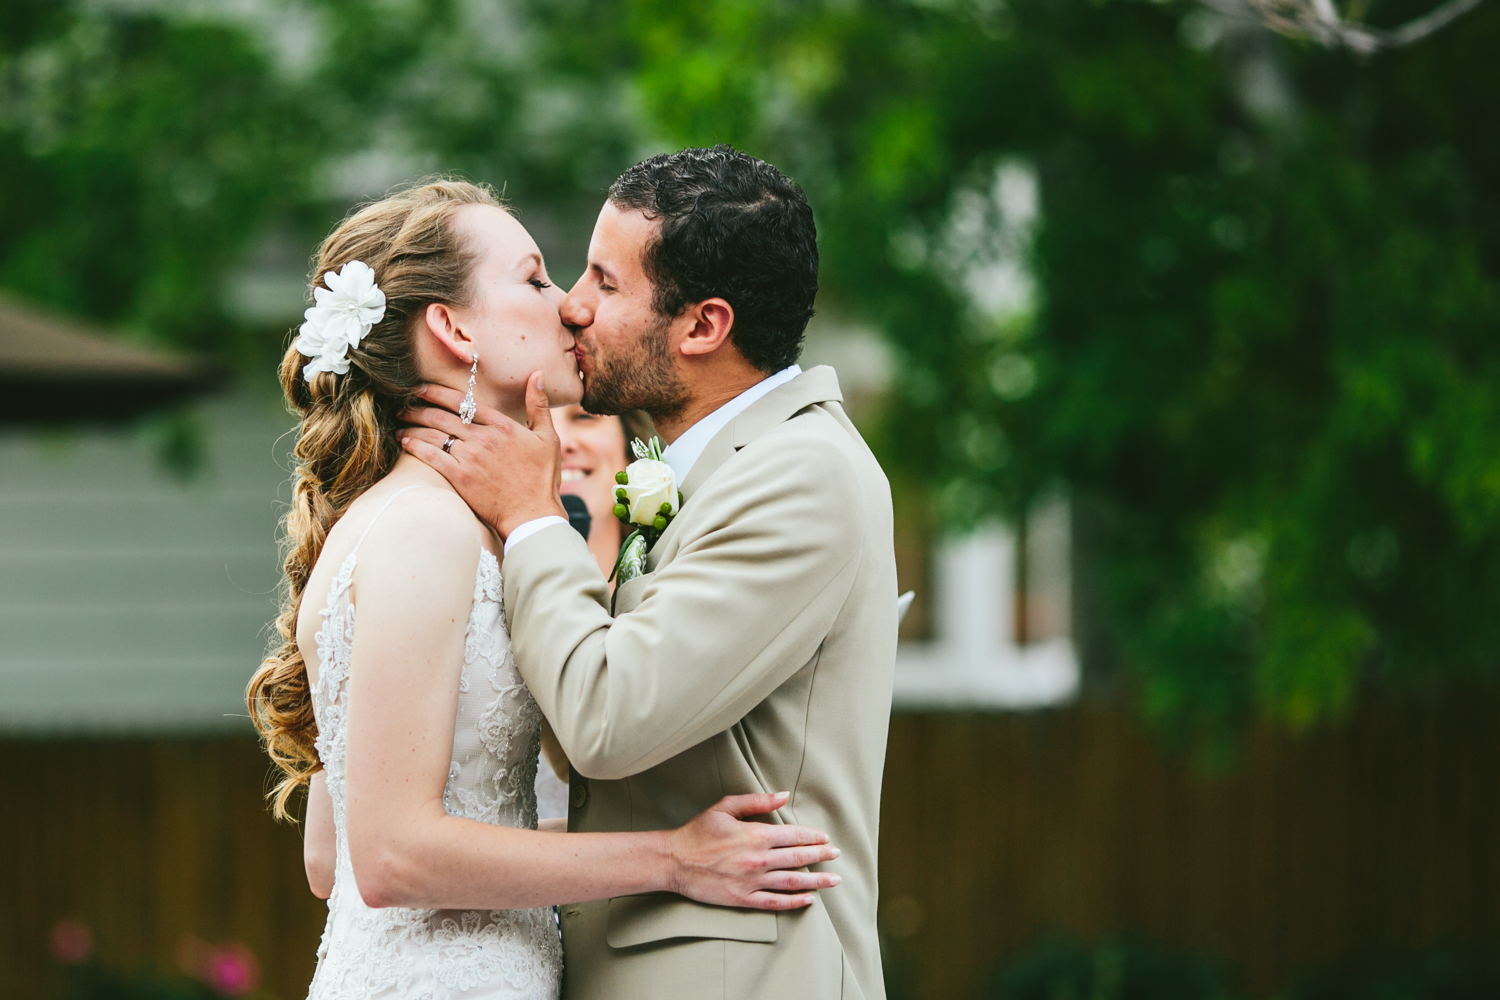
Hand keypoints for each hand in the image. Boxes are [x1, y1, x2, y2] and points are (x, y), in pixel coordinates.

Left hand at [400, 372, 565, 537]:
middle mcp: (482, 438)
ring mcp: (470, 458)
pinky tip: (404, 441)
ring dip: (412, 425)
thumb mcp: (548, 437)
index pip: (462, 401)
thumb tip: (537, 375)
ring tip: (400, 421)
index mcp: (501, 425)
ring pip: (433, 434)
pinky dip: (415, 446)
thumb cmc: (542, 477)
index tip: (421, 388)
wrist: (532, 514)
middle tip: (403, 404)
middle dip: (418, 407)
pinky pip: (431, 457)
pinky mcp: (460, 478)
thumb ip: (539, 405)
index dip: (436, 392)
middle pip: (442, 415)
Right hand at [667, 791, 841, 909]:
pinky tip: (809, 900)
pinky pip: (775, 902)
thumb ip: (757, 801)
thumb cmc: (698, 831)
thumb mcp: (725, 807)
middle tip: (837, 855)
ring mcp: (752, 882)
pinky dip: (794, 902)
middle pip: (799, 858)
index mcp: (756, 835)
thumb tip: (783, 795)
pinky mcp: (743, 898)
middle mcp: (758, 860)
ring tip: (834, 880)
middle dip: (821, 856)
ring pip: (792, 882)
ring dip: (817, 881)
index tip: (825, 838)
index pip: (794, 836)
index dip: (813, 837)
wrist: (674, 860)